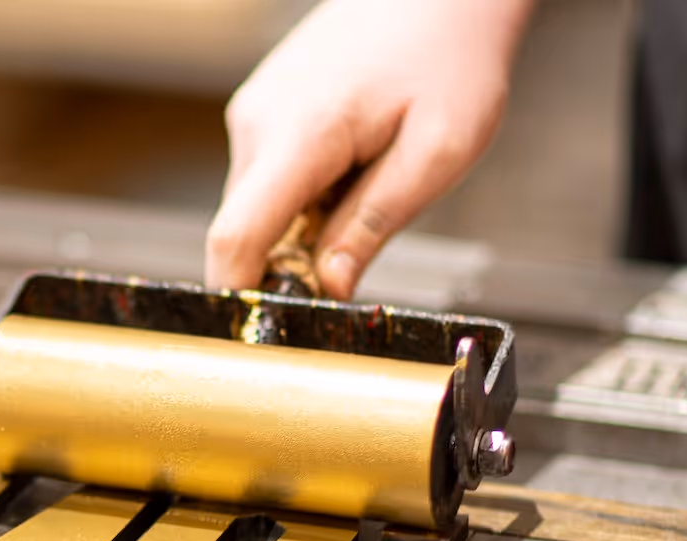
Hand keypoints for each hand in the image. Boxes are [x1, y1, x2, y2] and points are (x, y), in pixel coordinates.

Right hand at [205, 0, 535, 296]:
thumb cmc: (450, 57)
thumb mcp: (438, 153)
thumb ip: (375, 224)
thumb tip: (327, 288)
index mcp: (302, 134)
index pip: (236, 238)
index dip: (240, 298)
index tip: (259, 337)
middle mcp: (261, 122)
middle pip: (249, 231)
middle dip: (290, 264)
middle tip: (356, 259)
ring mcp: (255, 113)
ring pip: (260, 208)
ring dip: (304, 225)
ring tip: (369, 185)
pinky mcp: (262, 111)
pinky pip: (269, 180)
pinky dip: (305, 195)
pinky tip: (354, 164)